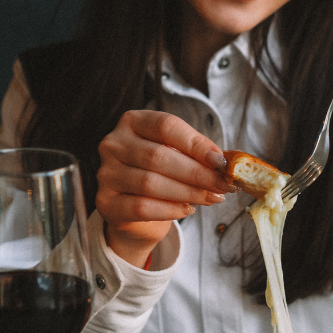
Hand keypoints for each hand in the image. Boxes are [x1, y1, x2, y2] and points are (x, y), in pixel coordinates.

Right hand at [96, 110, 234, 265]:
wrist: (135, 210)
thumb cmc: (161, 173)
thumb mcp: (178, 154)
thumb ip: (198, 154)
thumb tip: (226, 162)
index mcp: (132, 122)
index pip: (165, 126)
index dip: (196, 143)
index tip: (221, 161)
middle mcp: (113, 144)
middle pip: (158, 156)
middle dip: (197, 173)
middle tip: (223, 185)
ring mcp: (106, 173)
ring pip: (150, 183)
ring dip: (188, 192)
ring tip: (211, 198)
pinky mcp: (106, 202)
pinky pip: (141, 207)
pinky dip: (170, 210)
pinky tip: (187, 209)